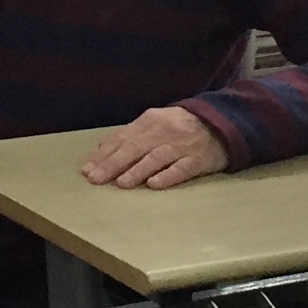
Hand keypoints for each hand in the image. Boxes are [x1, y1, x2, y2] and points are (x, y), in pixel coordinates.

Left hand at [81, 104, 228, 189]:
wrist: (220, 123)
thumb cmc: (179, 127)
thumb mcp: (153, 124)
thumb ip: (129, 136)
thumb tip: (100, 149)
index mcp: (149, 122)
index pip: (122, 139)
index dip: (103, 155)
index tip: (87, 169)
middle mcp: (164, 132)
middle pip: (134, 148)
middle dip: (113, 164)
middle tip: (96, 179)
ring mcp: (181, 146)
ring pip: (156, 158)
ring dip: (137, 170)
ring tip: (121, 183)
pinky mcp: (198, 160)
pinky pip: (181, 168)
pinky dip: (167, 176)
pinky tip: (154, 185)